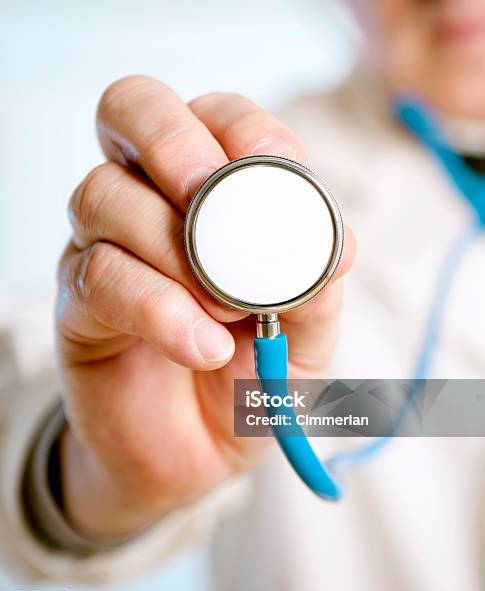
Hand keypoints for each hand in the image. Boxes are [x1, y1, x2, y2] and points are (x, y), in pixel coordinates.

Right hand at [56, 76, 355, 539]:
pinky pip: (99, 277)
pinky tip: (202, 346)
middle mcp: (148, 201)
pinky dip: (158, 308)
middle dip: (172, 141)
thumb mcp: (305, 331)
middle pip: (130, 110)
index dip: (242, 128)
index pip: (211, 115)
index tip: (274, 172)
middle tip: (210, 197)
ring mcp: (103, 247)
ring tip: (227, 312)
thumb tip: (338, 243)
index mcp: (210, 192)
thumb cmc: (255, 375)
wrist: (202, 452)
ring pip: (104, 196)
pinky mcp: (78, 305)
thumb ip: (318, 283)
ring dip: (174, 249)